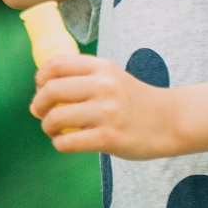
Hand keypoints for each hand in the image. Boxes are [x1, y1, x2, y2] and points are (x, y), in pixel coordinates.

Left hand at [30, 54, 179, 159]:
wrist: (169, 121)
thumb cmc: (135, 101)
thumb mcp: (112, 77)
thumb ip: (82, 79)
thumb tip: (39, 98)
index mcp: (102, 67)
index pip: (57, 64)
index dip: (41, 77)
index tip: (40, 88)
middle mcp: (104, 86)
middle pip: (51, 90)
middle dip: (38, 104)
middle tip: (40, 113)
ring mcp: (106, 113)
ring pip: (56, 117)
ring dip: (47, 126)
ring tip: (53, 130)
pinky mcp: (108, 138)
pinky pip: (68, 142)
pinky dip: (59, 144)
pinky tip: (65, 142)